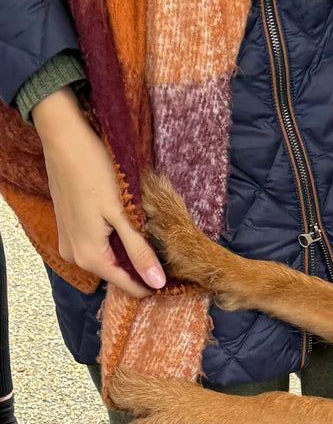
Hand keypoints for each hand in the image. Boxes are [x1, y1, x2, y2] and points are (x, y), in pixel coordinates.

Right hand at [32, 88, 165, 297]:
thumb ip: (140, 251)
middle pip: (118, 273)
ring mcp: (70, 243)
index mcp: (90, 258)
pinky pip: (97, 246)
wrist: (63, 138)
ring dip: (129, 252)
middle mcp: (75, 257)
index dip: (154, 283)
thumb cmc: (94, 171)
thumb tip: (158, 284)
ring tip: (150, 238)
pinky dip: (114, 241)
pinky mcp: (69, 230)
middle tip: (168, 254)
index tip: (178, 277)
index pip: (130, 286)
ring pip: (108, 259)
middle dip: (142, 267)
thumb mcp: (123, 214)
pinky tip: (128, 227)